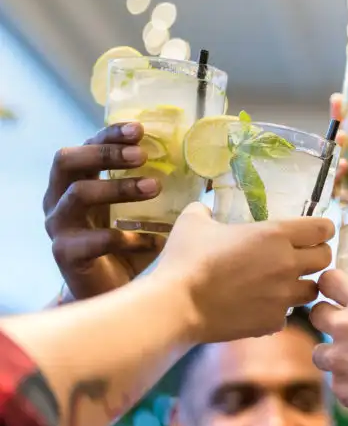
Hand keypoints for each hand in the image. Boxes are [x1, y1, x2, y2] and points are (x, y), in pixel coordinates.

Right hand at [43, 123, 164, 299]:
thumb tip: (210, 170)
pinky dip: (123, 238)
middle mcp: (60, 199)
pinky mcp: (65, 254)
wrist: (115, 296)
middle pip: (67, 161)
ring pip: (77, 195)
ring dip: (117, 188)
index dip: (110, 134)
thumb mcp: (148, 212)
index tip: (141, 129)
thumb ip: (164, 189)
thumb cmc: (133, 246)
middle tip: (142, 156)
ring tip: (154, 188)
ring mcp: (59, 227)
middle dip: (105, 153)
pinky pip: (90, 241)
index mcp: (78, 181)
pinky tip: (153, 242)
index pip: (87, 145)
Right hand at [150, 203, 334, 343]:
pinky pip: (287, 315)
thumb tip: (205, 206)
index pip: (323, 228)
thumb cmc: (186, 259)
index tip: (313, 232)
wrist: (177, 306)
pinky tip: (260, 307)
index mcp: (276, 235)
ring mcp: (283, 297)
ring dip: (301, 285)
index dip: (322, 229)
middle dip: (317, 257)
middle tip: (301, 258)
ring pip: (311, 290)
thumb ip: (205, 210)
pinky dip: (277, 311)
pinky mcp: (273, 322)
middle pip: (325, 259)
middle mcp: (288, 264)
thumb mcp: (193, 222)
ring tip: (282, 285)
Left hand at [309, 270, 347, 425]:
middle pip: (316, 313)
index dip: (334, 285)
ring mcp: (339, 362)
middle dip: (329, 317)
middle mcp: (345, 327)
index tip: (341, 291)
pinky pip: (337, 382)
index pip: (328, 280)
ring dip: (335, 353)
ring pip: (320, 352)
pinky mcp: (341, 390)